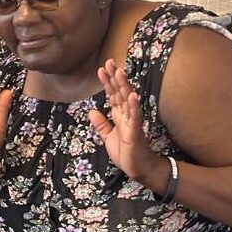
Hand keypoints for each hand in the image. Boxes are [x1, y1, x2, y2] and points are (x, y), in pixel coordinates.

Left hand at [87, 60, 162, 186]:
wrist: (139, 169)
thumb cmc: (127, 153)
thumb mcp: (108, 137)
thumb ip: (102, 125)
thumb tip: (92, 111)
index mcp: (120, 116)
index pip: (113, 95)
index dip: (107, 82)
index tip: (101, 69)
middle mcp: (127, 115)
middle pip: (120, 93)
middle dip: (114, 78)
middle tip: (109, 62)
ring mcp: (133, 122)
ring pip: (128, 100)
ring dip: (124, 86)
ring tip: (120, 71)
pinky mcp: (136, 131)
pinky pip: (136, 116)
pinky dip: (134, 106)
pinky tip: (133, 95)